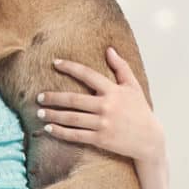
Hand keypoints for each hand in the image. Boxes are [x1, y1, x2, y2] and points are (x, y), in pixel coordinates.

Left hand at [38, 47, 168, 188]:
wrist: (150, 140)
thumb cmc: (140, 111)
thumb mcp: (134, 87)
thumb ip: (121, 67)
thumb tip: (109, 49)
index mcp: (113, 91)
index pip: (88, 75)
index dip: (70, 67)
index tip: (54, 63)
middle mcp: (106, 106)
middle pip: (73, 100)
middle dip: (53, 98)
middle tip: (38, 97)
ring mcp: (103, 123)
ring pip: (71, 118)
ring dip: (53, 115)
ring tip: (40, 113)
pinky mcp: (100, 139)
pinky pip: (76, 135)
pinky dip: (60, 132)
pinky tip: (49, 129)